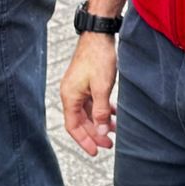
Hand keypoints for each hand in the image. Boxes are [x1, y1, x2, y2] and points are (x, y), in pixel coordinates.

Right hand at [60, 32, 117, 155]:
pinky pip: (92, 102)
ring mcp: (78, 87)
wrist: (99, 33)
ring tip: (115, 130)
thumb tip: (99, 133)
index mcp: (69, 96)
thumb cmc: (98, 58)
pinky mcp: (85, 81)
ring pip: (87, 112)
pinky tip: (114, 113)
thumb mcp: (102, 88)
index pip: (73, 127)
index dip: (84, 141)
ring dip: (100, 122)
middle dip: (94, 134)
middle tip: (109, 144)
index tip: (96, 151)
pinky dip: (102, 110)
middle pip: (80, 121)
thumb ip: (100, 112)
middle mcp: (70, 93)